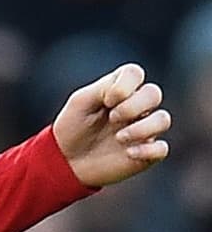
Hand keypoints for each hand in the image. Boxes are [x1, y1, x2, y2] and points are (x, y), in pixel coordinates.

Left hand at [52, 63, 170, 187]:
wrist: (68, 159)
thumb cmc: (73, 125)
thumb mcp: (81, 102)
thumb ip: (102, 89)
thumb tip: (125, 93)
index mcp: (119, 90)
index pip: (135, 72)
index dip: (124, 84)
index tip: (106, 100)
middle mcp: (136, 107)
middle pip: (153, 93)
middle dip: (133, 105)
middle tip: (112, 118)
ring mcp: (144, 129)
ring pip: (163, 119)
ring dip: (141, 128)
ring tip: (118, 137)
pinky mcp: (147, 152)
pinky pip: (163, 148)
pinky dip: (147, 150)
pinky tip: (128, 153)